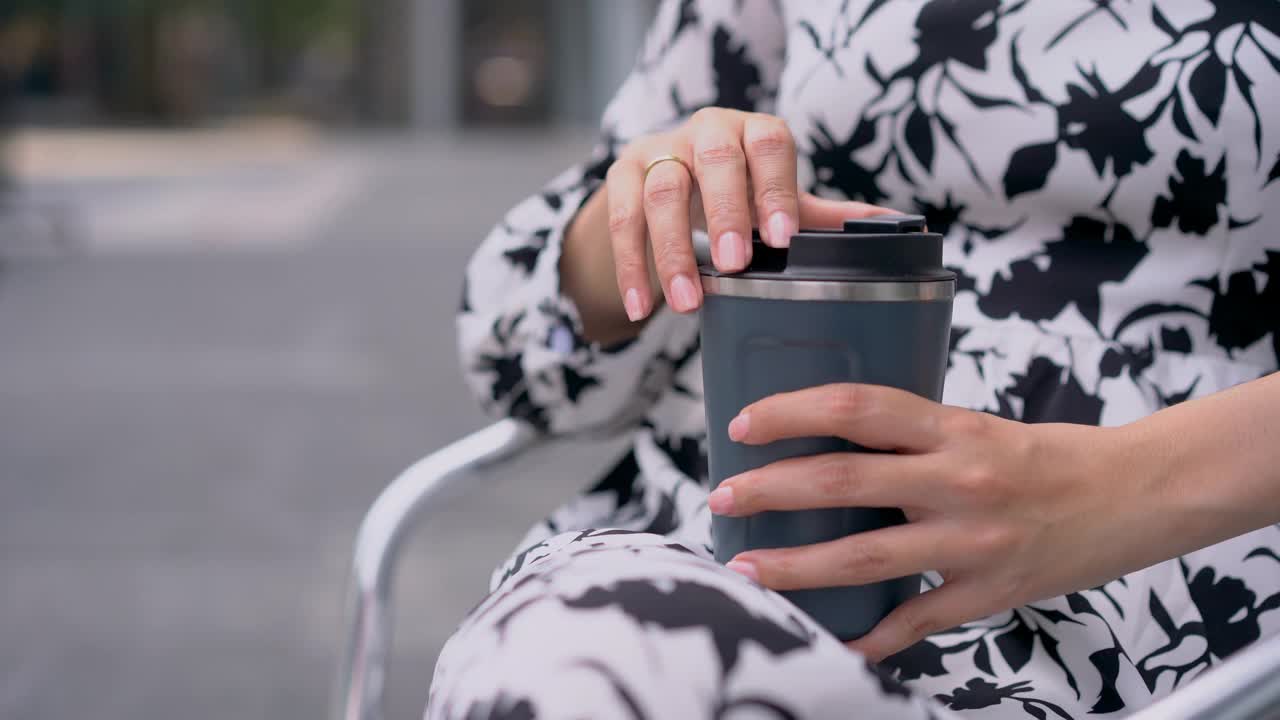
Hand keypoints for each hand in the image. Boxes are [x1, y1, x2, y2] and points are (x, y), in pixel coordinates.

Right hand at [605, 108, 891, 319]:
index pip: (769, 143)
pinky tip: (642, 307)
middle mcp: (707, 130)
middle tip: (734, 265)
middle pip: (714, 160)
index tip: (782, 237)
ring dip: (673, 251)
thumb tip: (898, 231)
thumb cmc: (736, 192)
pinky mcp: (621, 175)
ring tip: (689, 303)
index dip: (775, 188)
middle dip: (724, 213)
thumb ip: (823, 216)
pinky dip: (632, 266)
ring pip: (662, 192)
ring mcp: (660, 150)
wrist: (668, 179)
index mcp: (754, 132)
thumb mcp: (775, 200)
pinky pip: (621, 218)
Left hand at [707, 383, 1163, 661]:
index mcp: (952, 428)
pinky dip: (869, 637)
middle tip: (721, 497)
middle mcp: (957, 481)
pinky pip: (914, 620)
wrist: (1135, 495)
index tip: (742, 424)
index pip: (855, 406)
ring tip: (746, 570)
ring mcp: (970, 542)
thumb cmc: (1049, 456)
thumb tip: (831, 444)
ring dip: (795, 567)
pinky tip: (831, 642)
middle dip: (769, 490)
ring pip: (863, 556)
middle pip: (843, 480)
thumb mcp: (976, 426)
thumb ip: (912, 438)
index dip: (791, 412)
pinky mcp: (987, 592)